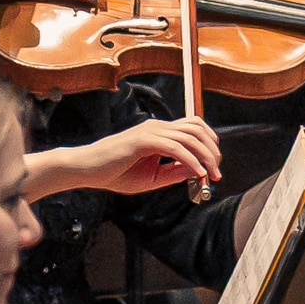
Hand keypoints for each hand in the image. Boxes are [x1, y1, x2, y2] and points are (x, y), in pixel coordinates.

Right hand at [35, 116, 224, 200]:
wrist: (87, 170)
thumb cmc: (115, 173)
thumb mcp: (153, 177)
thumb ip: (175, 171)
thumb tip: (198, 170)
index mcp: (160, 132)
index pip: (194, 128)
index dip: (209, 144)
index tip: (214, 166)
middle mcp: (157, 127)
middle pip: (197, 128)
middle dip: (213, 150)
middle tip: (217, 171)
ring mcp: (150, 131)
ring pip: (190, 136)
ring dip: (205, 155)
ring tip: (211, 174)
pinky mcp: (143, 140)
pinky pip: (175, 148)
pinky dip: (191, 160)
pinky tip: (197, 173)